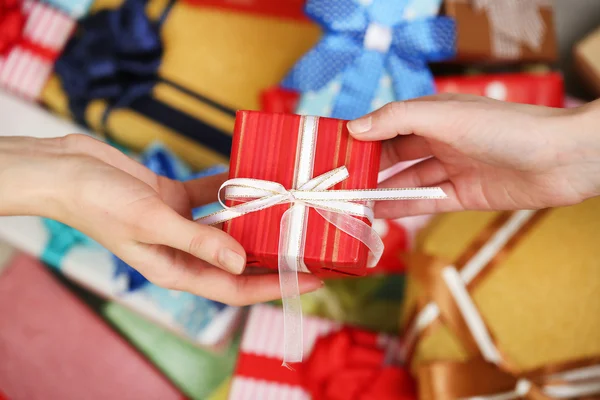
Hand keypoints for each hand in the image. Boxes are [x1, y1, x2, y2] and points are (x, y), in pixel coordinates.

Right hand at [0, 135, 321, 304]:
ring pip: (229, 225)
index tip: (314, 279)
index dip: (276, 285)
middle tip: (312, 242)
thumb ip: (197, 241)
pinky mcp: (175, 199)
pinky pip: (213, 195)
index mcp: (176, 270)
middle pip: (239, 259)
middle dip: (274, 253)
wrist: (66, 171)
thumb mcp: (152, 222)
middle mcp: (183, 251)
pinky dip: (232, 186)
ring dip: (257, 215)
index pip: (237, 288)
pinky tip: (255, 172)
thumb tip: (242, 263)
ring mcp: (180, 224)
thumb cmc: (99, 203)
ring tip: (293, 205)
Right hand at [347, 95, 599, 217]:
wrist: (562, 159)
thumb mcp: (445, 116)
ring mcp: (452, 168)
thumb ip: (398, 119)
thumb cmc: (507, 127)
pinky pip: (426, 201)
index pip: (387, 124)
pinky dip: (403, 207)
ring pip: (407, 180)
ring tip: (351, 202)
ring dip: (381, 191)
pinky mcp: (464, 194)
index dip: (361, 136)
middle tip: (337, 183)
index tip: (334, 151)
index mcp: (434, 114)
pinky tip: (379, 213)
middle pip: (394, 155)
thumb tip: (355, 128)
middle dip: (367, 168)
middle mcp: (440, 139)